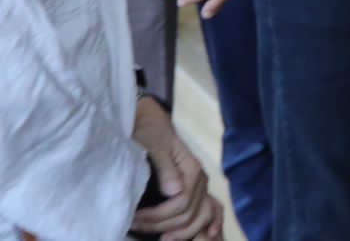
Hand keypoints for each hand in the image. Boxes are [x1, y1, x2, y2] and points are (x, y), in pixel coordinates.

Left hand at [130, 97, 222, 240]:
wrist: (151, 125)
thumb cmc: (149, 133)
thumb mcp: (154, 145)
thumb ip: (165, 167)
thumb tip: (175, 191)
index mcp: (192, 170)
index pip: (181, 203)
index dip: (157, 216)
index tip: (133, 218)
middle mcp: (200, 180)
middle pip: (188, 214)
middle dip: (161, 225)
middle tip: (135, 226)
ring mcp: (200, 187)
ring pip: (199, 217)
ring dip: (181, 232)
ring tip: (159, 237)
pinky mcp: (195, 191)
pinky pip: (210, 211)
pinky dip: (210, 224)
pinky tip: (208, 235)